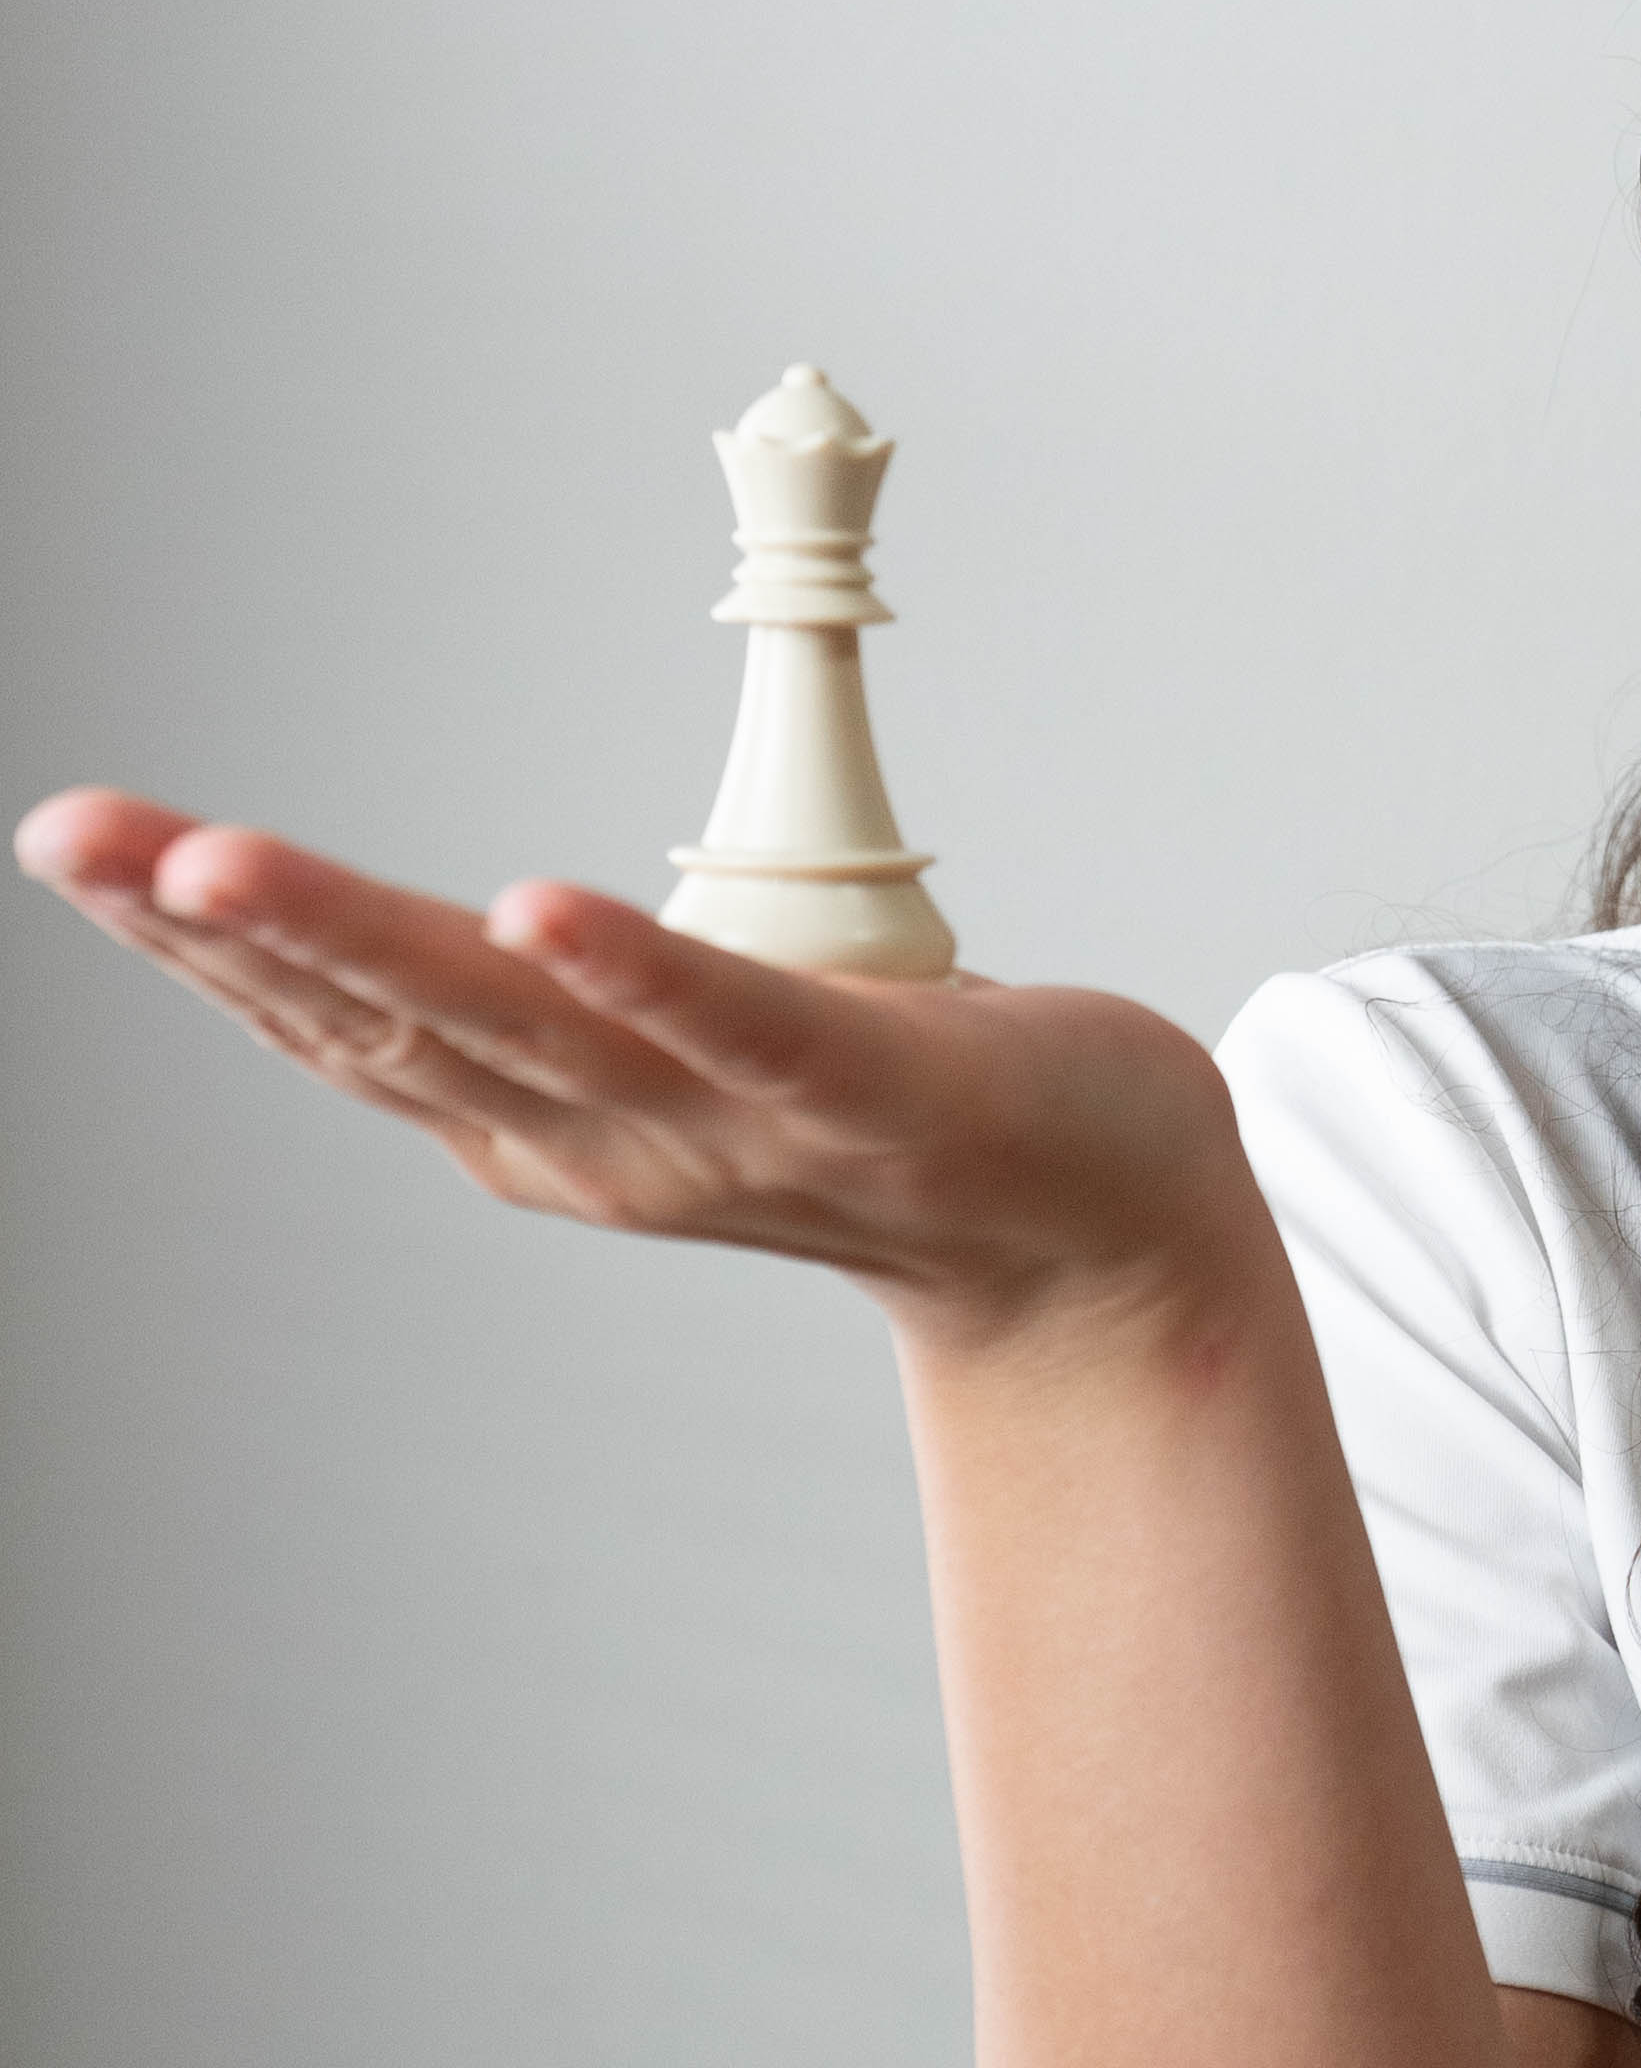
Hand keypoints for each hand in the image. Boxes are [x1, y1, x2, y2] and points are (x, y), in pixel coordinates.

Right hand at [15, 792, 1261, 1353]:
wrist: (1111, 1227)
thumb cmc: (900, 1107)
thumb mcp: (680, 1040)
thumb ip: (560, 996)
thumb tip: (429, 920)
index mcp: (553, 1124)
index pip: (344, 1025)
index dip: (199, 941)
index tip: (74, 843)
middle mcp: (610, 1142)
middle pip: (391, 1022)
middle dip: (226, 930)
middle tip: (85, 840)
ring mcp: (736, 1130)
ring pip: (525, 1024)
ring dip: (366, 940)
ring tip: (223, 863)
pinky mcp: (876, 1099)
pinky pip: (741, 1028)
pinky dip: (634, 972)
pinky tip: (536, 907)